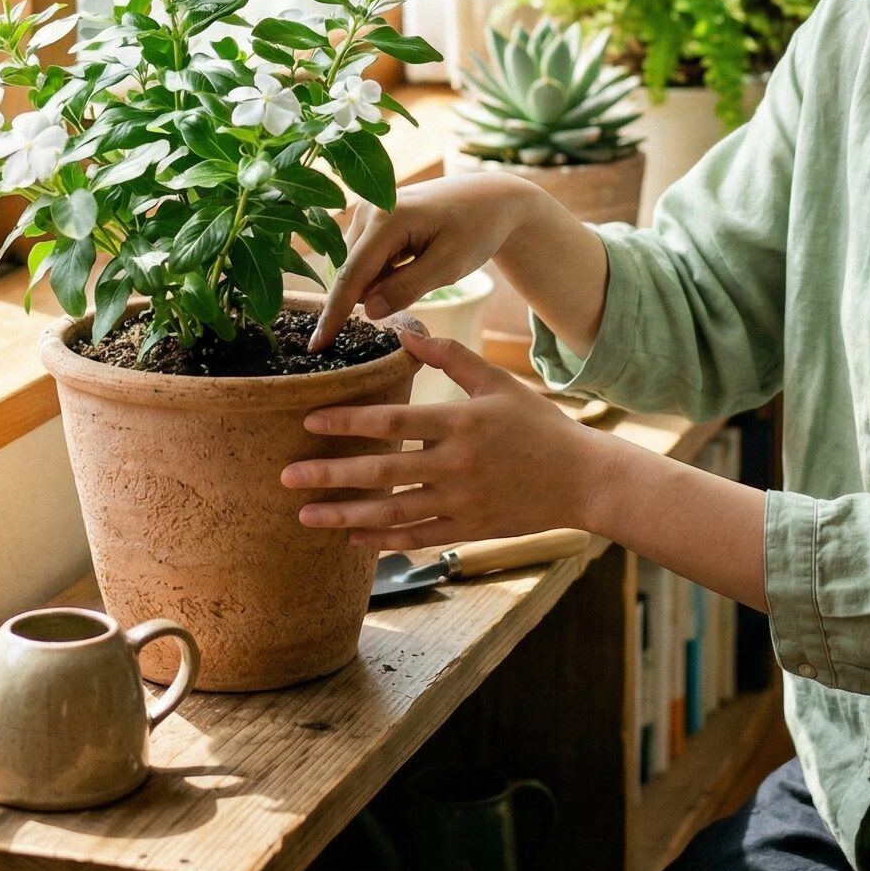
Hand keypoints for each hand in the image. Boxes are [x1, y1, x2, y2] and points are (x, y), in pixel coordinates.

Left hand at [282, 324, 612, 549]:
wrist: (582, 479)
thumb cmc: (538, 425)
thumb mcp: (497, 383)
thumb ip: (450, 356)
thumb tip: (405, 331)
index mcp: (461, 423)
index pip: (393, 421)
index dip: (348, 421)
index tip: (310, 421)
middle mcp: (457, 465)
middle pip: (382, 471)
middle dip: (330, 474)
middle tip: (286, 474)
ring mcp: (462, 501)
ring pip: (392, 512)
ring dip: (344, 514)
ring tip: (305, 514)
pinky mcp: (469, 529)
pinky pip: (418, 538)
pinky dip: (382, 539)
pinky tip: (351, 536)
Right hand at [309, 175, 530, 349]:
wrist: (492, 200)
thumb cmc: (476, 229)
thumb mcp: (448, 265)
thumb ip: (407, 288)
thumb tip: (369, 311)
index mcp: (387, 217)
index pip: (352, 275)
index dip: (335, 314)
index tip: (317, 346)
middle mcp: (368, 209)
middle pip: (353, 273)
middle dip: (376, 292)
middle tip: (423, 280)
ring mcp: (368, 211)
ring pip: (359, 268)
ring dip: (382, 282)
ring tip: (424, 265)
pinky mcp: (372, 217)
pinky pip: (367, 258)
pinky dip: (386, 271)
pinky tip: (416, 259)